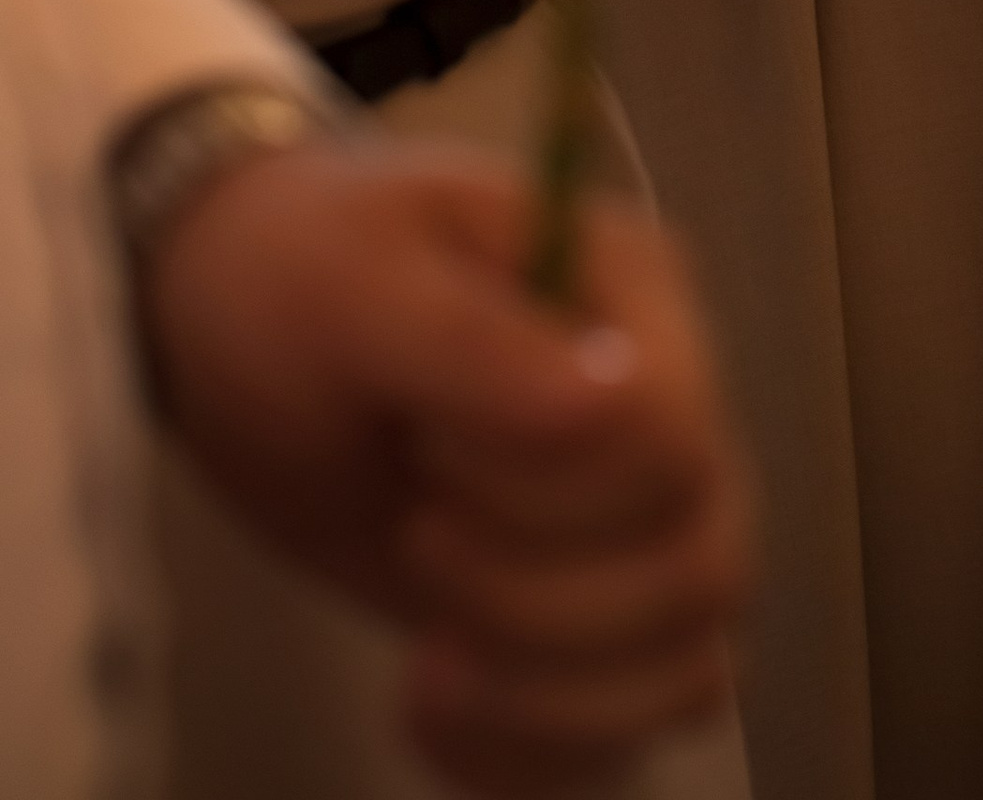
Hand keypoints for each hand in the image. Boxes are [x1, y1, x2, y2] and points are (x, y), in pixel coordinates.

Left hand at [144, 147, 749, 792]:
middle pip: (696, 564)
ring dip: (550, 696)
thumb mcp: (353, 283)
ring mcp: (636, 520)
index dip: (550, 487)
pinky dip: (537, 754)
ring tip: (427, 665)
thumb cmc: (300, 277)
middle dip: (537, 599)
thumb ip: (471, 338)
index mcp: (633, 296)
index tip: (425, 448)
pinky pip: (631, 727)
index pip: (673, 435)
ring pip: (689, 663)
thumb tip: (611, 399)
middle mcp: (665, 406)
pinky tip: (433, 711)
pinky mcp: (588, 615)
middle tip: (413, 536)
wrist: (240, 326)